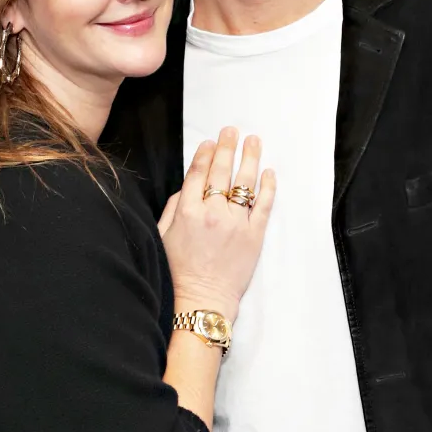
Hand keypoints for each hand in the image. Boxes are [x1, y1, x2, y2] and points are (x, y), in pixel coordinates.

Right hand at [159, 128, 274, 322]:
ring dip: (249, 158)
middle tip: (231, 130)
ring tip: (253, 141)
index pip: (197, 174)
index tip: (209, 142)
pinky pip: (263, 205)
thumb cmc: (178, 272)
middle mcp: (212, 213)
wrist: (202, 301)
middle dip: (226, 147)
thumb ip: (173, 208)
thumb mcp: (162, 237)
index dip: (203, 155)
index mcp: (187, 212)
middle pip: (220, 172)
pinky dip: (267, 187)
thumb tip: (186, 188)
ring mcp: (235, 223)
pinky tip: (269, 172)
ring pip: (244, 183)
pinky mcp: (254, 235)